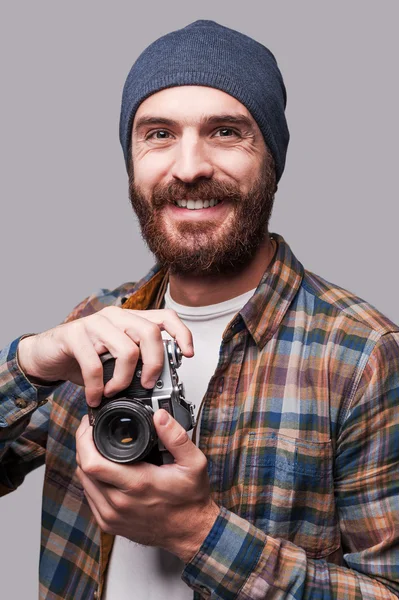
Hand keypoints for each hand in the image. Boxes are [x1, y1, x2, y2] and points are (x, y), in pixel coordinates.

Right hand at [17, 307, 192, 405]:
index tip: (188, 354)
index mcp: (130, 320)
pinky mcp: (74, 335)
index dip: (182, 333)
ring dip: (124, 380)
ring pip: (127, 350)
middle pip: (151, 333)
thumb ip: (137, 363)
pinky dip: (97, 387)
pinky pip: (94, 365)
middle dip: (155, 363)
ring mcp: (95, 323)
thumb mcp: (115, 359)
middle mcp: (116, 316)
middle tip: (148, 384)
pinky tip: (95, 397)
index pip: (165, 317)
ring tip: (114, 392)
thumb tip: (161, 382)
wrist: (46, 354)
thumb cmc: (84, 357)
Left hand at [75, 410, 218, 562]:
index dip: (84, 439)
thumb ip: (176, 437)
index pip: (93, 462)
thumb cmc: (190, 499)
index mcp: (137, 484)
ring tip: (96, 446)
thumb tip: (160, 416)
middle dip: (83, 445)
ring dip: (86, 462)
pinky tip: (102, 470)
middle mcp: (119, 502)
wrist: (189, 532)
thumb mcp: (194, 463)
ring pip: (83, 482)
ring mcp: (111, 516)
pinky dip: (91, 480)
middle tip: (92, 431)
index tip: (90, 424)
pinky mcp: (108, 524)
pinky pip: (89, 497)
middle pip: (83, 469)